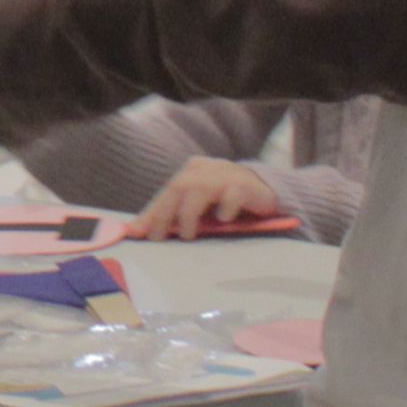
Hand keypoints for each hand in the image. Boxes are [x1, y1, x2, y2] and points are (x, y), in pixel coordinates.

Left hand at [120, 158, 288, 239]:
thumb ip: (171, 216)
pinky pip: (232, 194)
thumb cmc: (227, 201)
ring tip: (186, 234)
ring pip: (201, 189)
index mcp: (192, 171)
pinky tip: (222, 220)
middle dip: (164, 213)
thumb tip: (138, 230)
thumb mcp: (198, 207)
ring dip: (189, 213)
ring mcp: (227, 175)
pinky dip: (224, 208)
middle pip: (178, 187)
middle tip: (158, 237)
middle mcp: (207, 169)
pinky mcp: (247, 186)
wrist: (268, 191)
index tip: (138, 233)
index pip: (167, 191)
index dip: (151, 212)